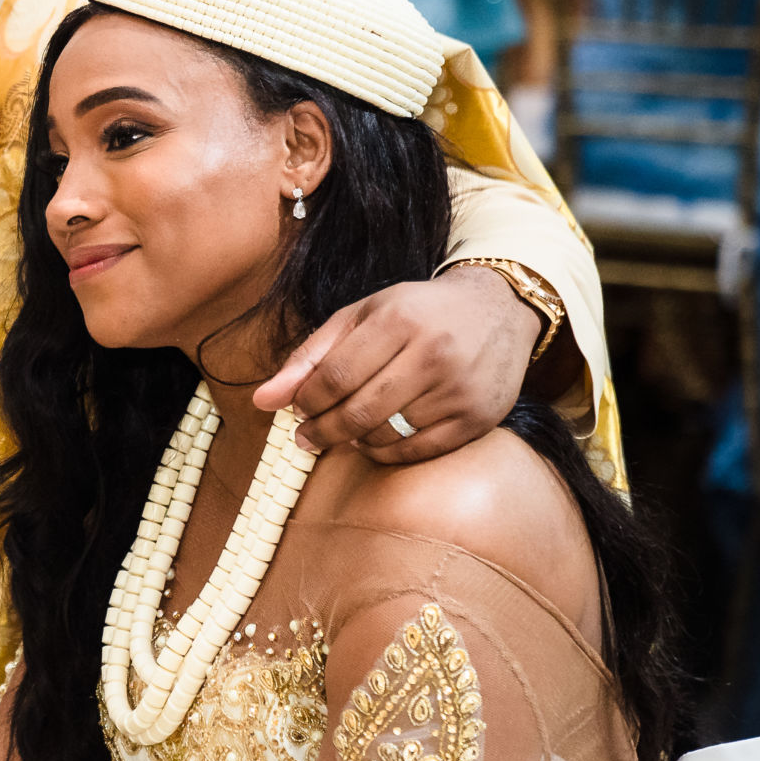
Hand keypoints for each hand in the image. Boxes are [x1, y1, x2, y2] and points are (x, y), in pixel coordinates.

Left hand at [254, 265, 538, 462]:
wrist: (498, 308)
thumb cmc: (417, 312)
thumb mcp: (361, 317)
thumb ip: (309, 357)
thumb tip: (261, 401)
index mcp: (399, 320)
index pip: (335, 377)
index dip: (307, 401)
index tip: (297, 409)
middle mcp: (433, 354)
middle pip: (359, 411)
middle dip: (322, 430)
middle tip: (307, 435)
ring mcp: (459, 389)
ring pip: (387, 435)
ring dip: (354, 440)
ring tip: (346, 430)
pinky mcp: (478, 418)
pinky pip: (418, 452)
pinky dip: (387, 452)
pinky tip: (376, 438)